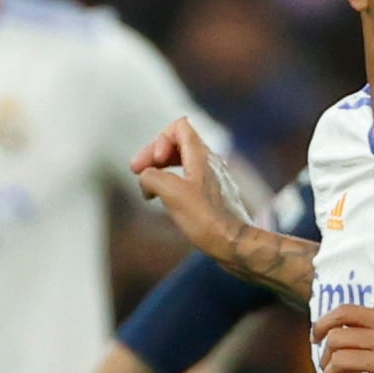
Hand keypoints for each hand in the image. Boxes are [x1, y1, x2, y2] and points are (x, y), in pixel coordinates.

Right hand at [129, 119, 251, 258]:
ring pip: (183, 162)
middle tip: (137, 172)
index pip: (178, 127)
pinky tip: (166, 200)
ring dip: (162, 170)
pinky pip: (190, 180)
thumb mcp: (171, 193)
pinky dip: (173, 184)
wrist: (236, 245)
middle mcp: (211, 163)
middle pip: (178, 143)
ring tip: (148, 188)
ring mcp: (215, 179)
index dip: (159, 140)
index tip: (155, 164)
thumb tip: (146, 178)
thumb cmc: (207, 219)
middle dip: (155, 155)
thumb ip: (152, 176)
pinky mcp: (215, 196)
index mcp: (202, 156)